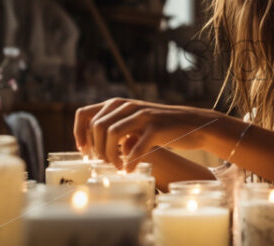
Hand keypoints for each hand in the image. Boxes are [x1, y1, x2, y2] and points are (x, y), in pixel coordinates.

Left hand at [73, 98, 227, 168]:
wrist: (194, 124)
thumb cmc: (162, 128)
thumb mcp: (136, 122)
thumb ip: (116, 127)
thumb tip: (92, 147)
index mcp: (118, 104)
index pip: (85, 114)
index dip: (79, 134)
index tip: (83, 151)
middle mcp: (128, 106)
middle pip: (97, 127)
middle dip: (97, 149)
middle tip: (105, 163)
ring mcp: (143, 115)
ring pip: (112, 134)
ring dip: (111, 155)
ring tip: (117, 167)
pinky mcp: (157, 127)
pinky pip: (136, 146)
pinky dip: (130, 161)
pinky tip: (130, 169)